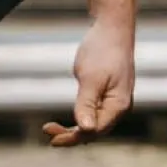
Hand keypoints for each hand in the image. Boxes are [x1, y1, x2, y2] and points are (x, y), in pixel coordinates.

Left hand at [43, 20, 133, 146]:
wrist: (112, 28)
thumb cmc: (102, 51)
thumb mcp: (91, 78)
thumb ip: (87, 104)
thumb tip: (85, 130)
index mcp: (118, 106)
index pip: (95, 131)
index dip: (73, 137)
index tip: (52, 138)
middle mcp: (119, 107)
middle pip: (95, 131)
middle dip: (71, 135)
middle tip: (47, 131)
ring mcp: (115, 101)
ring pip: (94, 124)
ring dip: (74, 129)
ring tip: (50, 128)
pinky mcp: (108, 94)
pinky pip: (94, 113)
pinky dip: (80, 118)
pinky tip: (68, 120)